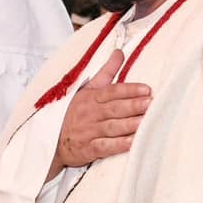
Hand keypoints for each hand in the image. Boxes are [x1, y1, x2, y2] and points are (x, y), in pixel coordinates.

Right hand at [49, 49, 150, 179]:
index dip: (129, 90)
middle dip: (132, 106)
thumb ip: (106, 72)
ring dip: (129, 125)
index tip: (146, 89)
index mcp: (90, 97)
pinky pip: (104, 147)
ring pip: (111, 127)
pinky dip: (118, 145)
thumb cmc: (75, 112)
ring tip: (145, 122)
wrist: (53, 139)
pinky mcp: (88, 149)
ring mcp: (88, 132)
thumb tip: (120, 52)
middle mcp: (90, 114)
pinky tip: (132, 143)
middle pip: (114, 109)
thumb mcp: (87, 89)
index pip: (111, 92)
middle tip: (150, 103)